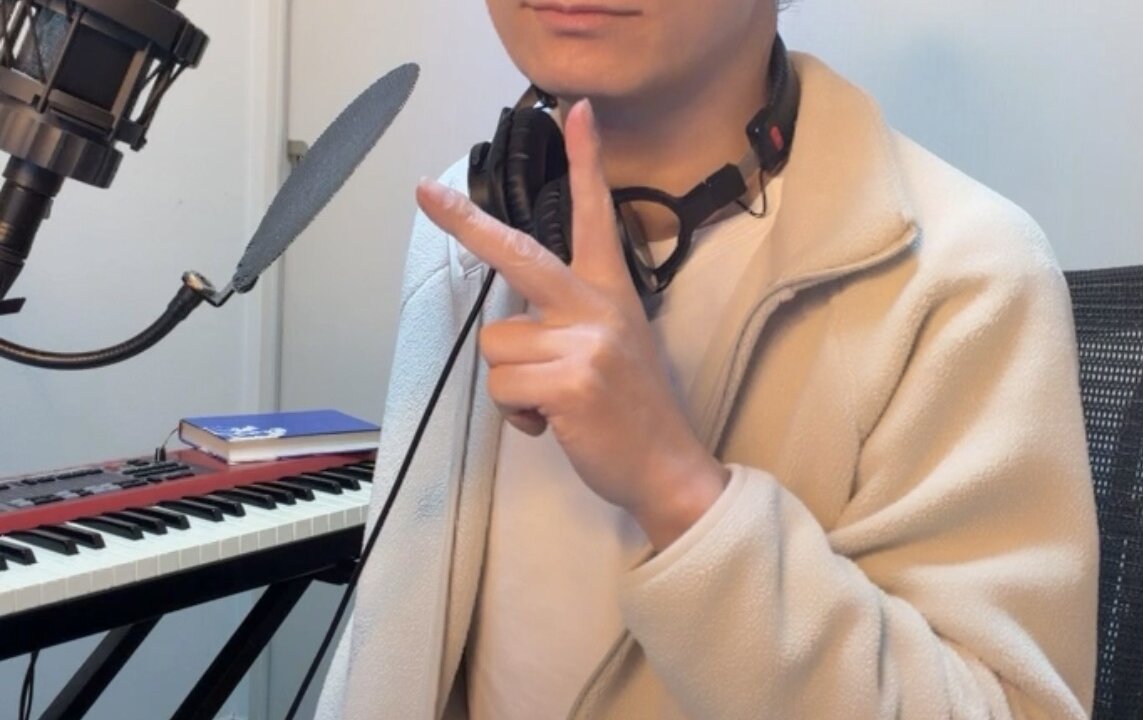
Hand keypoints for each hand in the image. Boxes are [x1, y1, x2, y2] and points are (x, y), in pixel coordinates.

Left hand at [415, 100, 726, 549]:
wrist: (667, 466)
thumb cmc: (630, 409)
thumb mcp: (614, 345)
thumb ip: (573, 318)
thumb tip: (517, 326)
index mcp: (610, 292)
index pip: (597, 215)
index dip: (586, 161)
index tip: (575, 111)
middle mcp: (597, 307)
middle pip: (519, 253)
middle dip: (466, 223)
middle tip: (425, 192)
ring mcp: (584, 342)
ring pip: (496, 346)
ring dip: (512, 383)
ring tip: (553, 400)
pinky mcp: (569, 382)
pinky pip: (503, 387)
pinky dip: (517, 414)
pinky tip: (553, 422)